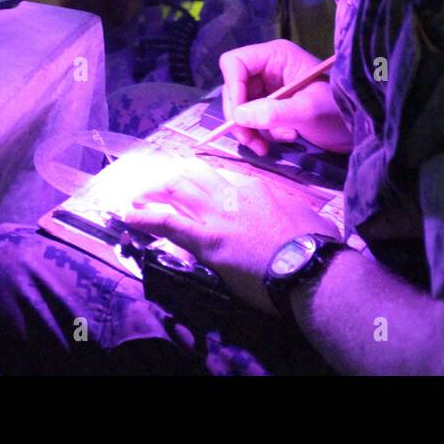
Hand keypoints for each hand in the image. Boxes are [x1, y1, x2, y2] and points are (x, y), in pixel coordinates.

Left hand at [123, 157, 338, 312]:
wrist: (312, 267)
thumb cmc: (315, 245)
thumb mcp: (304, 214)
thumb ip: (285, 208)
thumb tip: (285, 213)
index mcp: (255, 187)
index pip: (220, 176)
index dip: (200, 180)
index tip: (191, 185)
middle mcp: (232, 194)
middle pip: (192, 176)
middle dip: (169, 179)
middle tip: (154, 188)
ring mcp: (217, 215)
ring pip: (175, 192)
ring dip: (151, 193)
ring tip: (134, 199)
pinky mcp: (208, 241)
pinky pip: (168, 223)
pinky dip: (145, 218)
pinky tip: (127, 217)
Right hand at [219, 39, 352, 155]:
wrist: (360, 129)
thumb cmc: (338, 112)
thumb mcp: (307, 111)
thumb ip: (274, 113)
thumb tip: (238, 116)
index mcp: (276, 56)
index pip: (235, 63)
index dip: (232, 88)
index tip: (239, 117)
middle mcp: (269, 68)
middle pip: (234, 88)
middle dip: (240, 117)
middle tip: (251, 141)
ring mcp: (270, 88)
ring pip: (241, 107)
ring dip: (250, 130)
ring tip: (267, 147)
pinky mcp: (273, 106)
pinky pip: (253, 119)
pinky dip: (262, 134)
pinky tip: (286, 138)